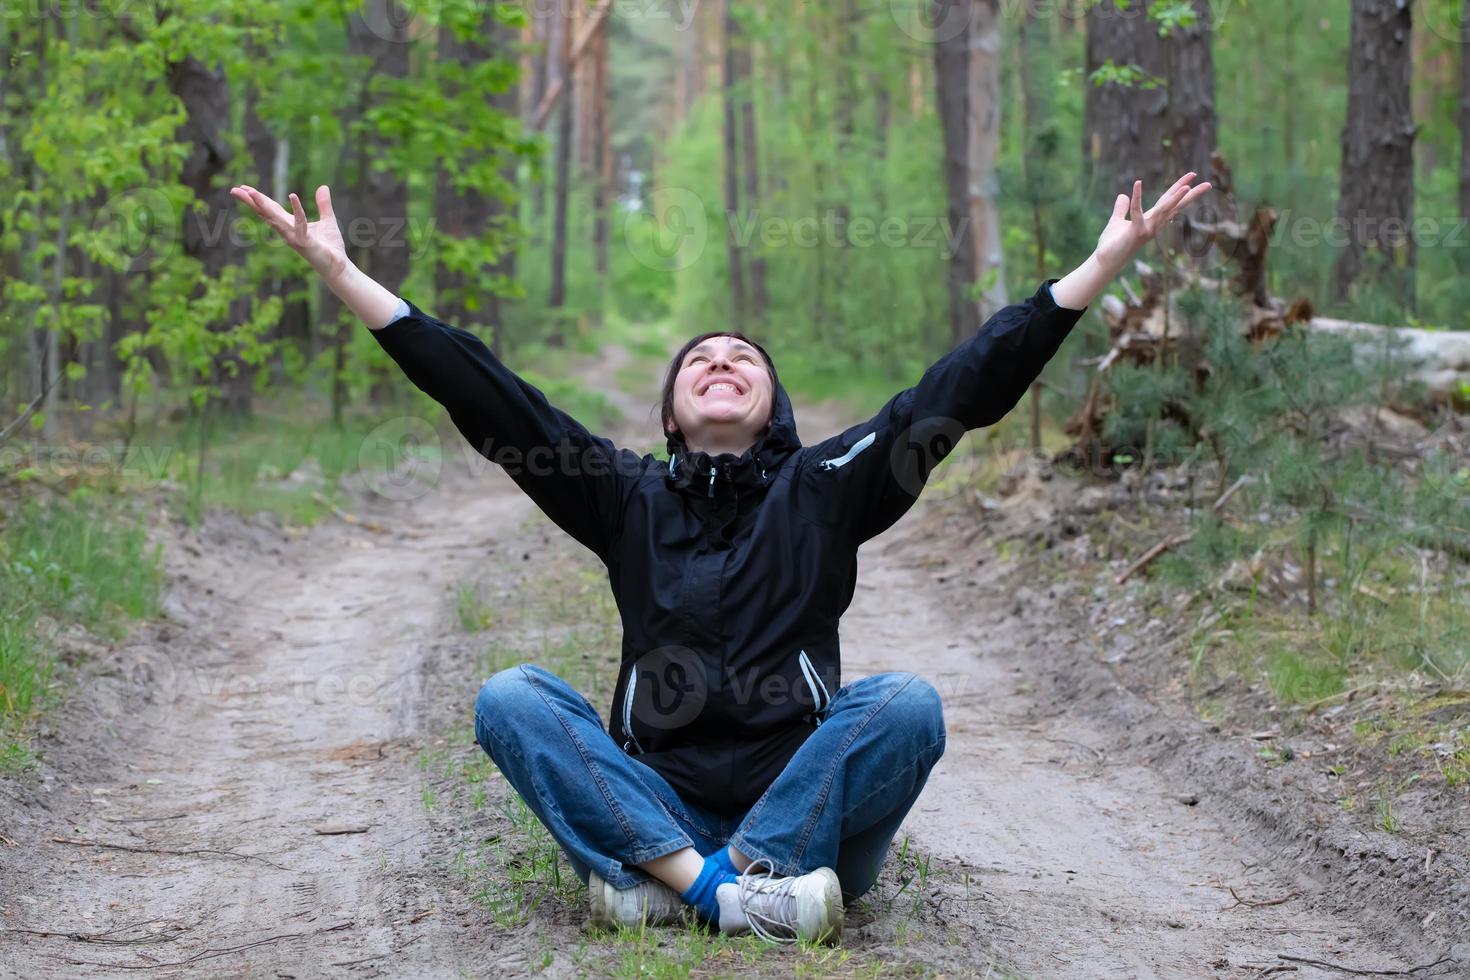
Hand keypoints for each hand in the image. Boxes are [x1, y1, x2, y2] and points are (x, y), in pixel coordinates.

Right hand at [230, 183, 349, 281]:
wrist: (338, 266)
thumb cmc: (330, 246)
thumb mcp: (328, 220)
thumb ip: (324, 204)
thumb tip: (323, 186)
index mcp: (290, 224)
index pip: (270, 209)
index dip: (257, 198)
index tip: (243, 188)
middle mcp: (288, 230)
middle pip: (266, 213)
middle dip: (250, 201)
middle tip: (234, 189)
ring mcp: (294, 237)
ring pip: (276, 219)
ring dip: (264, 205)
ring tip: (252, 193)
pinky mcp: (305, 242)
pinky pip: (300, 224)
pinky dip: (297, 211)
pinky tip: (293, 196)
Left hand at [1092, 173, 1211, 276]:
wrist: (1105, 261)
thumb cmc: (1112, 244)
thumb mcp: (1117, 221)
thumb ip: (1121, 209)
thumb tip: (1123, 195)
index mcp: (1150, 220)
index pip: (1168, 201)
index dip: (1179, 188)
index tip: (1193, 177)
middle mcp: (1153, 225)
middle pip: (1174, 206)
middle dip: (1190, 195)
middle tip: (1208, 184)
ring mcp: (1146, 229)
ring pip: (1163, 210)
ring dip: (1174, 199)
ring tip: (1186, 187)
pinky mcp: (1135, 232)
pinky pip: (1136, 212)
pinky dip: (1136, 198)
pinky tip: (1137, 183)